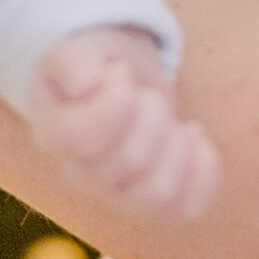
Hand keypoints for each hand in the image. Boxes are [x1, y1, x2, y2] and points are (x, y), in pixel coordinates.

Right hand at [27, 26, 219, 220]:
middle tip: (144, 93)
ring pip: (161, 191)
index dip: (113, 102)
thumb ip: (74, 61)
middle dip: (151, 111)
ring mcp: (120, 196)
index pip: (81, 138)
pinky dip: (203, 170)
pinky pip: (188, 208)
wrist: (118, 82)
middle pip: (131, 159)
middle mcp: (82, 176)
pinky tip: (193, 134)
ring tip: (170, 118)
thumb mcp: (77, 49)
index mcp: (55, 136)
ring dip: (177, 142)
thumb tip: (86, 82)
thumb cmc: (95, 65)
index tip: (121, 73)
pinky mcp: (156, 205)